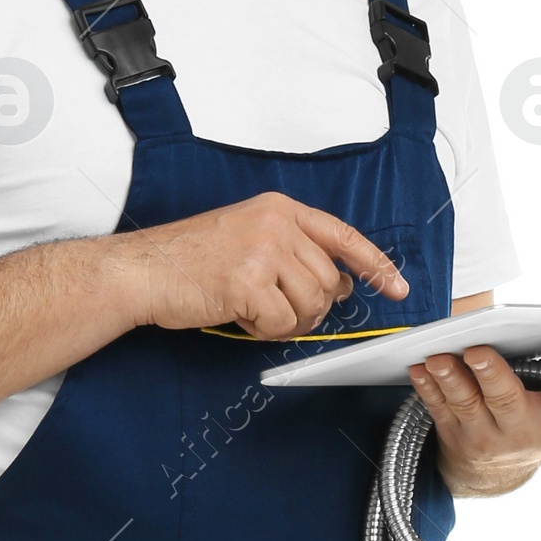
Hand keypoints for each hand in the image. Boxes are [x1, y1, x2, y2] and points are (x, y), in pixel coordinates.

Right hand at [126, 191, 407, 342]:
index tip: (396, 286)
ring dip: (287, 321)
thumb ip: (295, 253)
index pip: (343, 236)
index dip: (375, 265)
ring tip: (254, 312)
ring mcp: (263, 250)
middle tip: (276, 311)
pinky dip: (265, 331)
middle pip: (328, 281)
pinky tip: (241, 317)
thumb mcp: (249, 238)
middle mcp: (276, 224)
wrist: (144, 269)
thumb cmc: (189, 260)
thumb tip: (340, 284)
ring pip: (311, 305)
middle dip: (311, 307)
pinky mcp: (248, 282)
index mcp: (279, 209)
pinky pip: (282, 323)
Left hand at [409, 324, 540, 498]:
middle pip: (506, 400)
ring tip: (437, 356)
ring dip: (449, 380)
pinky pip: (437, 410)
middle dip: (492, 375)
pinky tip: (418, 368)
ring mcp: (485, 438)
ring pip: (465, 406)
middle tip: (478, 349)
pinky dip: (426, 389)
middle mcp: (523, 432)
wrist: (500, 471)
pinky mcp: (453, 436)